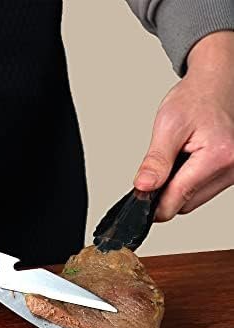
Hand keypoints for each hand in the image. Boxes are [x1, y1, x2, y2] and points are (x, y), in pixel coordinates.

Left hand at [133, 31, 233, 220]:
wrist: (215, 85)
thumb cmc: (195, 99)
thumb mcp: (167, 126)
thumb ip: (155, 161)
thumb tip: (143, 187)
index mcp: (217, 157)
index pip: (177, 200)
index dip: (153, 202)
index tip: (140, 194)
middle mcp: (231, 169)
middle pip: (184, 205)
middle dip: (165, 192)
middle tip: (158, 168)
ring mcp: (233, 174)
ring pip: (192, 201)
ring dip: (177, 188)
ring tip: (176, 159)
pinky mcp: (230, 174)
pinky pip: (200, 191)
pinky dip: (187, 182)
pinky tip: (185, 163)